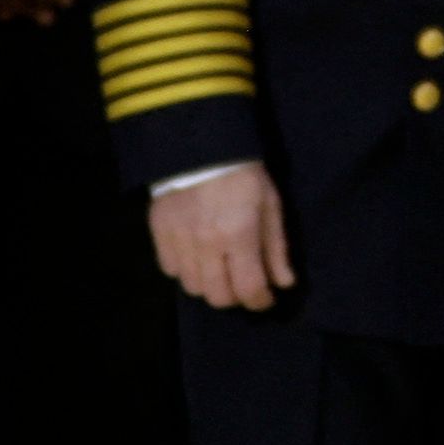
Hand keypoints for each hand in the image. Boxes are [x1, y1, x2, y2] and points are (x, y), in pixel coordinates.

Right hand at [148, 163, 293, 310]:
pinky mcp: (159, 231)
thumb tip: (284, 283)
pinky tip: (194, 257)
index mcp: (239, 235)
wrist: (200, 144)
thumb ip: (276, 247)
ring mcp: (180, 239)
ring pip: (192, 287)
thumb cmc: (243, 175)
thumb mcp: (270, 205)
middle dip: (235, 297)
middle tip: (241, 284)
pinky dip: (184, 270)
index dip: (260, 301)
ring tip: (218, 271)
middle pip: (218, 296)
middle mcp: (207, 244)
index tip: (265, 298)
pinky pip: (169, 269)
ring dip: (208, 285)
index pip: (249, 289)